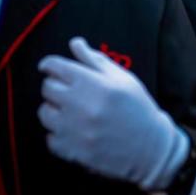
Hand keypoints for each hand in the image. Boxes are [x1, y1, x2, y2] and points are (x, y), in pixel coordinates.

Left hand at [38, 37, 188, 190]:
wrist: (150, 148)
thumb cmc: (137, 109)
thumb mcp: (122, 78)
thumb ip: (95, 59)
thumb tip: (75, 43)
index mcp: (93, 83)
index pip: (55, 66)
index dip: (50, 65)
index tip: (50, 68)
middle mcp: (79, 105)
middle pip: (47, 88)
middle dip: (55, 86)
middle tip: (68, 92)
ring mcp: (74, 130)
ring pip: (44, 113)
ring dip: (54, 110)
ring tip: (70, 112)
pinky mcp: (72, 151)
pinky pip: (50, 138)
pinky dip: (58, 134)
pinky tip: (73, 132)